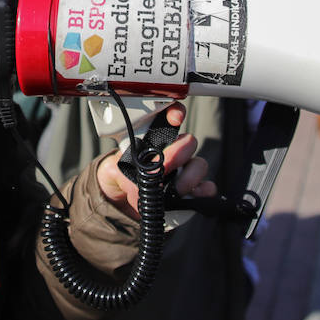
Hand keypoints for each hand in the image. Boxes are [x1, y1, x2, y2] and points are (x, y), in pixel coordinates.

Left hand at [95, 103, 217, 218]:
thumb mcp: (112, 172)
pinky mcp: (191, 192)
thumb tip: (137, 183)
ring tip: (175, 188)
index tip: (175, 118)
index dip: (175, 113)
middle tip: (166, 166)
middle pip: (188, 143)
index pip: (169, 119)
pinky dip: (204, 191)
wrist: (123, 205)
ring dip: (190, 176)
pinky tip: (194, 194)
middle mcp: (172, 153)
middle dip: (180, 152)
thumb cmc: (120, 180)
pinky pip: (206, 188)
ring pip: (199, 165)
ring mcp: (183, 172)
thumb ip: (123, 172)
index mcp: (154, 141)